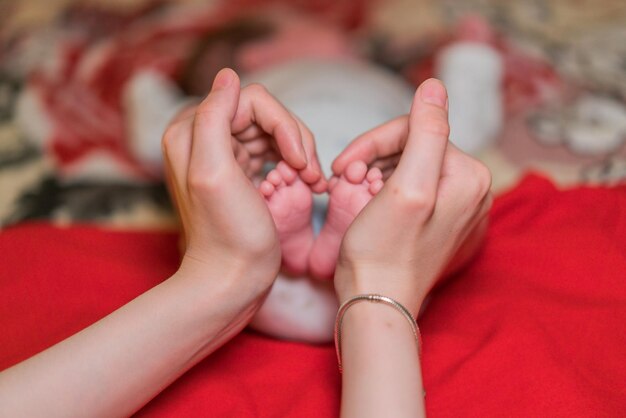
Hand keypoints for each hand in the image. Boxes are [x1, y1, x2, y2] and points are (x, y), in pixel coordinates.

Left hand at [162, 68, 324, 298]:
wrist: (232, 279)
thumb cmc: (227, 234)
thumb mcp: (214, 172)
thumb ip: (214, 118)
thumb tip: (229, 75)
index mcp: (191, 131)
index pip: (251, 100)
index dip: (283, 125)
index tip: (299, 161)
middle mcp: (205, 138)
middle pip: (266, 114)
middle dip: (294, 141)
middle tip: (311, 175)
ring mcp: (226, 155)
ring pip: (275, 132)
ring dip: (300, 153)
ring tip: (312, 182)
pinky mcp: (243, 173)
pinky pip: (276, 152)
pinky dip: (296, 164)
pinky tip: (307, 184)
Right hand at [332, 79, 491, 314]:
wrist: (376, 301)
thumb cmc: (383, 250)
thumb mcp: (405, 187)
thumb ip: (425, 132)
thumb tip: (434, 86)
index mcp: (470, 176)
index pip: (417, 130)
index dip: (374, 143)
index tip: (344, 164)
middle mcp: (474, 190)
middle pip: (415, 147)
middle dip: (374, 158)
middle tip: (344, 179)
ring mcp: (459, 208)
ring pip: (409, 166)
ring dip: (375, 172)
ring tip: (351, 191)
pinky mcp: (441, 222)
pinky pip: (412, 188)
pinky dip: (384, 189)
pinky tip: (366, 203)